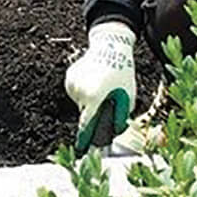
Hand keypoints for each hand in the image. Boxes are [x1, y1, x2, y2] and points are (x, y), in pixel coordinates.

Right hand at [63, 20, 135, 153]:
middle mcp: (79, 91)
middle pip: (85, 114)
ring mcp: (72, 83)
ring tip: (102, 87)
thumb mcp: (128, 97)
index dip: (86, 139)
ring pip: (80, 103)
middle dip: (94, 114)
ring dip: (90, 102)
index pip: (87, 125)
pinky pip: (77, 92)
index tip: (83, 150)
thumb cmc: (123, 73)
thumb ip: (120, 117)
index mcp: (94, 97)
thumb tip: (112, 132)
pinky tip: (94, 81)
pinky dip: (84, 91)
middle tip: (106, 103)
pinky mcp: (69, 77)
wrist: (110, 45)